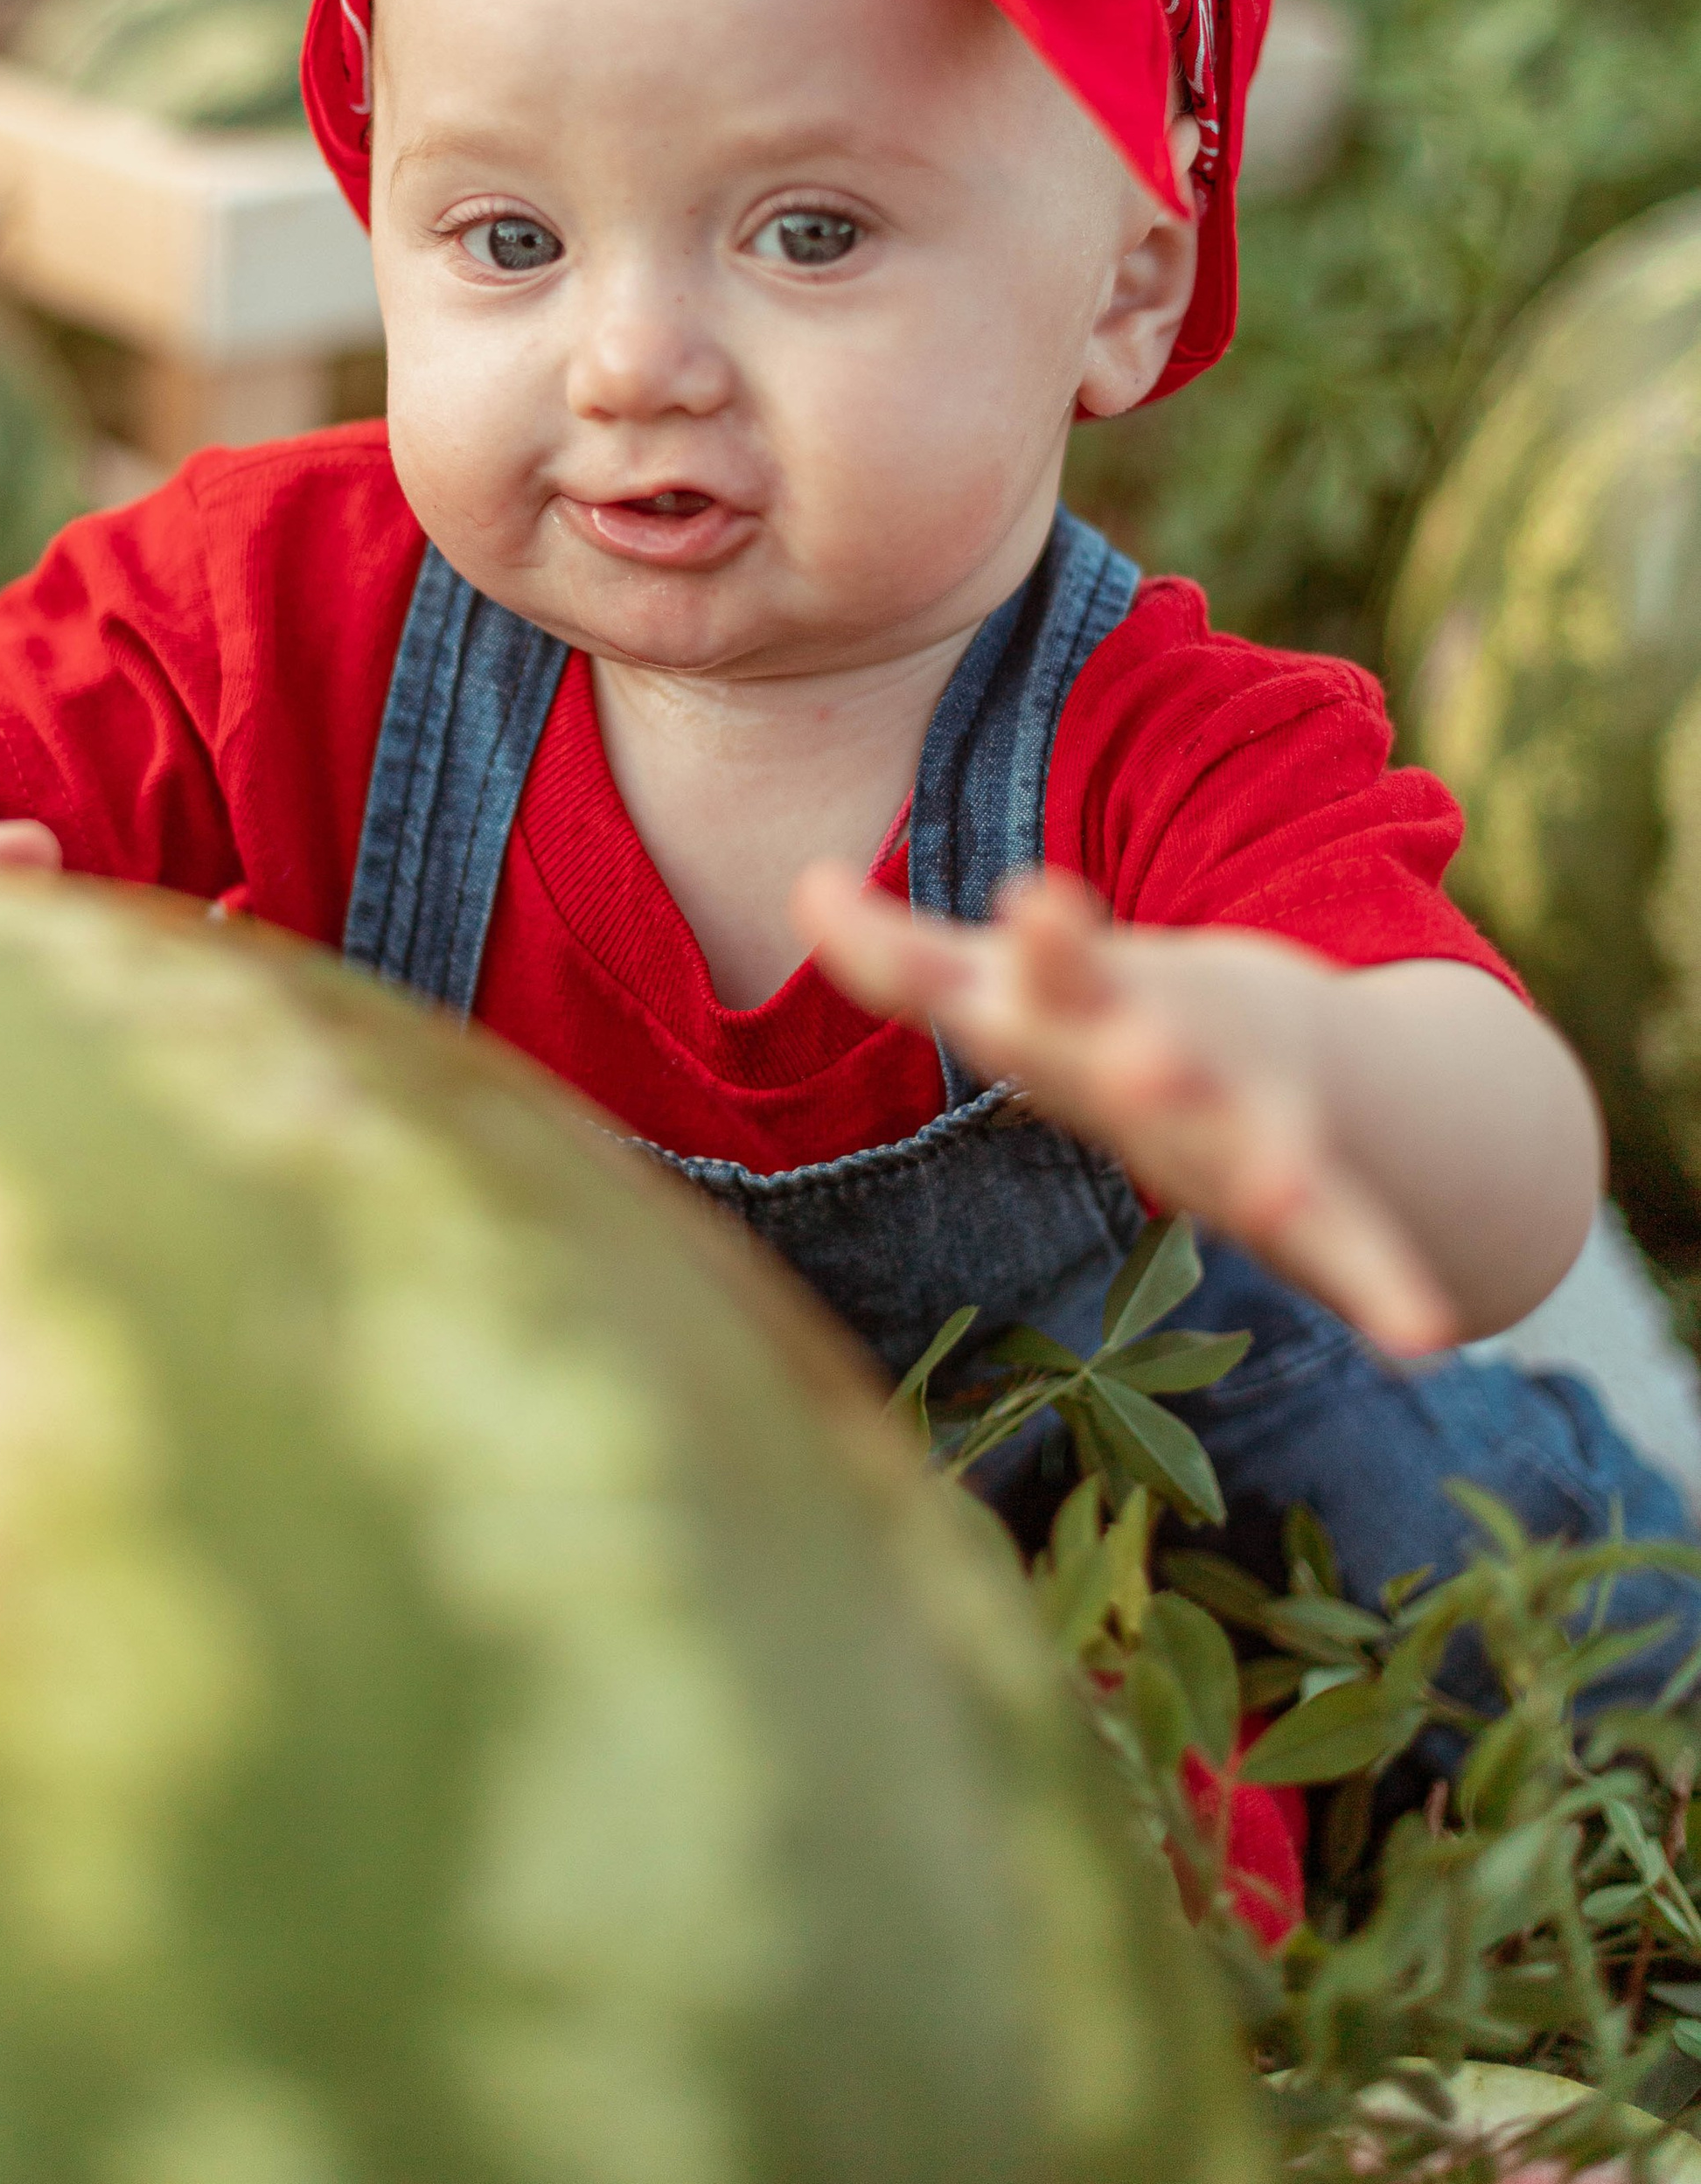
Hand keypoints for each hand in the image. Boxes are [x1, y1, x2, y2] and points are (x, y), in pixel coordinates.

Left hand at [793, 859, 1456, 1358]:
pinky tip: (1426, 1341)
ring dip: (1276, 1167)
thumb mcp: (1009, 989)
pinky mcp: (1315, 1198)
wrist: (1305, 1048)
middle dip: (1153, 1054)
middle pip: (1162, 1054)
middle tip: (1145, 1050)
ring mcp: (1252, 1122)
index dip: (1044, 945)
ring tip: (1286, 1188)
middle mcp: (1177, 1055)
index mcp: (1093, 1005)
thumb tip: (802, 887)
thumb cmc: (1115, 1016)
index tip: (1035, 901)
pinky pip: (1355, 1246)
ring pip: (1265, 1145)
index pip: (1053, 971)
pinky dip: (1390, 1285)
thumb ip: (903, 957)